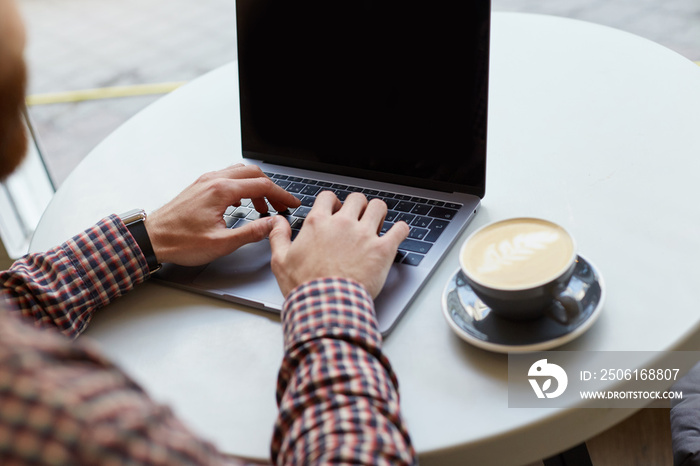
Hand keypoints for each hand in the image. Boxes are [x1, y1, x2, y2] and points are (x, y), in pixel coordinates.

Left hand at [145, 164, 300, 265]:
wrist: (152, 238)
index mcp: (221, 191)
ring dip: (256, 186)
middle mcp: (214, 180)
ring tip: (263, 207)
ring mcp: (205, 181)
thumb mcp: (221, 243)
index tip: (292, 204)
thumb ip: (251, 232)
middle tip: (281, 205)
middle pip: (254, 174)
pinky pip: (228, 177)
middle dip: (272, 189)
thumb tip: (273, 225)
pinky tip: (242, 203)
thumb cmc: (180, 241)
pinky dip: (242, 186)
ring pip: (240, 172)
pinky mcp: (200, 186)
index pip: (262, 186)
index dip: (282, 195)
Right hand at [269, 191, 409, 297]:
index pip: (328, 197)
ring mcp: (364, 235)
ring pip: (379, 207)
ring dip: (379, 212)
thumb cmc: (304, 287)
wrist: (325, 306)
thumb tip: (277, 222)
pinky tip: (398, 234)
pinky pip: (400, 229)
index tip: (336, 209)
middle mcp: (343, 224)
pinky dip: (401, 230)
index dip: (333, 202)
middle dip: (358, 206)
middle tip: (358, 217)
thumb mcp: (281, 261)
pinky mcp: (383, 249)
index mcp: (318, 223)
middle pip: (357, 198)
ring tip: (378, 222)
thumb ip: (279, 237)